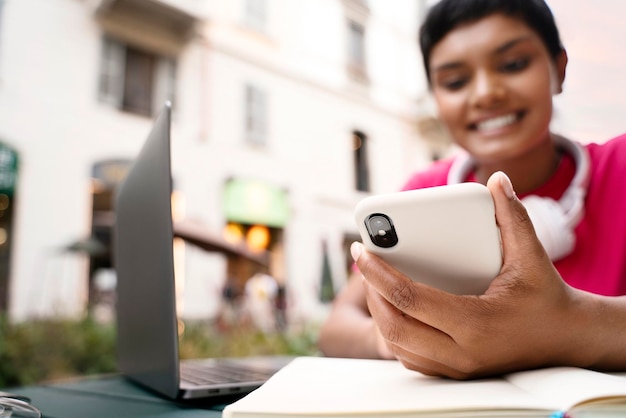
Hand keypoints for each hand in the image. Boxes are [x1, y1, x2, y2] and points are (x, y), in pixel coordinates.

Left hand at [352, 172, 585, 378]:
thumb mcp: (532, 255)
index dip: (378, 273)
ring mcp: (458, 368)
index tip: (360, 250)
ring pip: (398, 346)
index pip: (410, 300)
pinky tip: (392, 305)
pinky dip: (394, 331)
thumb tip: (498, 180)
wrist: (568, 339)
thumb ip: (513, 216)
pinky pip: (410, 356)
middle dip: (371, 292)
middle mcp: (463, 353)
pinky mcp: (455, 372)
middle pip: (395, 327)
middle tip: (364, 262)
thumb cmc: (547, 296)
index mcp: (477, 323)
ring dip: (379, 313)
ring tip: (373, 280)